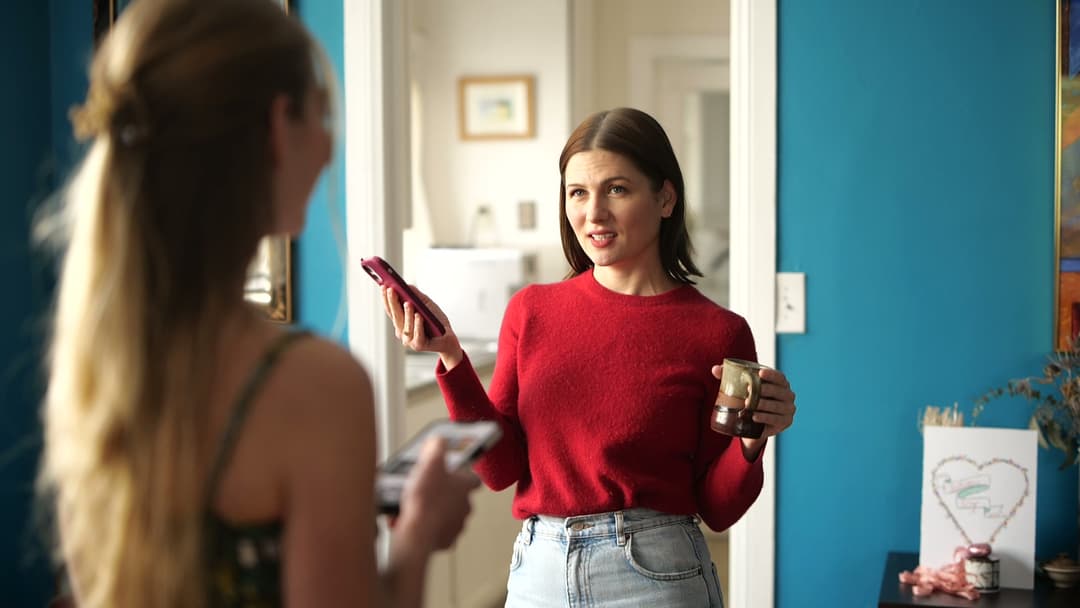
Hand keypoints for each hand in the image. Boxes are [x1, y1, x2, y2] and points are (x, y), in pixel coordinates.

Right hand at [381, 286, 462, 365]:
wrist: (449, 337)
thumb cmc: (435, 321)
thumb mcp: (426, 304)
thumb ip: (416, 296)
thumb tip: (405, 285)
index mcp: (401, 322)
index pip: (391, 310)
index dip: (386, 299)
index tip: (384, 286)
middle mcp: (402, 332)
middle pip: (396, 316)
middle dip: (393, 302)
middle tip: (391, 290)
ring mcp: (410, 340)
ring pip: (406, 325)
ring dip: (406, 313)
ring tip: (408, 302)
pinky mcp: (419, 345)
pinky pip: (418, 335)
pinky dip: (418, 325)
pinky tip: (418, 316)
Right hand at [394, 437, 480, 551]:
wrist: (417, 532)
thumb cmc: (425, 499)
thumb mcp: (429, 462)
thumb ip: (436, 447)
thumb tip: (439, 440)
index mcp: (464, 487)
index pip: (473, 478)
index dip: (463, 474)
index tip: (454, 472)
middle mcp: (465, 507)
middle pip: (457, 497)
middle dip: (443, 493)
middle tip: (425, 489)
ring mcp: (456, 525)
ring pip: (446, 514)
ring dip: (434, 510)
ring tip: (414, 505)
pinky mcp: (445, 541)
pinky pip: (437, 531)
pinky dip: (426, 526)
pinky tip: (412, 520)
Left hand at [711, 365, 795, 454]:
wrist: (755, 422)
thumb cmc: (751, 398)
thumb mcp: (741, 387)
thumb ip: (729, 376)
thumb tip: (714, 369)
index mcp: (781, 383)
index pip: (779, 376)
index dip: (771, 374)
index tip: (759, 373)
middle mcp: (788, 395)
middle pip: (778, 391)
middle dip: (763, 391)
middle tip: (747, 392)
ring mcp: (788, 409)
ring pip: (776, 406)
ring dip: (762, 405)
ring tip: (748, 405)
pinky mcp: (785, 422)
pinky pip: (775, 419)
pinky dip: (765, 418)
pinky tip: (754, 417)